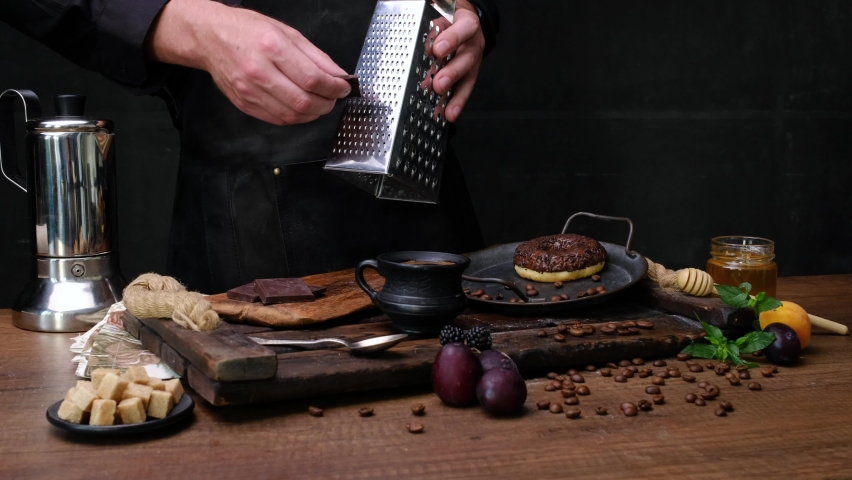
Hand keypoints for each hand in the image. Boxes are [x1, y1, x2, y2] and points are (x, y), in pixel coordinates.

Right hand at [146, 0, 351, 125]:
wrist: (210, 38)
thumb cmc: (247, 30)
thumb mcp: (286, 32)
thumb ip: (316, 56)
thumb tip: (338, 75)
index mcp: (272, 48)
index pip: (312, 79)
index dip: (334, 88)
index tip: (344, 87)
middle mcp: (259, 72)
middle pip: (304, 102)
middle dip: (327, 104)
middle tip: (333, 98)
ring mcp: (250, 91)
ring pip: (292, 116)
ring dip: (313, 114)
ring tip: (320, 103)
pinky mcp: (245, 104)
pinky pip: (277, 120)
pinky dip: (296, 117)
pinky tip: (301, 108)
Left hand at [430, 1, 485, 121]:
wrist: (463, 20)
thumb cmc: (450, 18)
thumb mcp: (442, 14)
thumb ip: (433, 25)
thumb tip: (424, 41)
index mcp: (467, 24)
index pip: (463, 29)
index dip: (452, 39)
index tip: (437, 49)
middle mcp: (472, 44)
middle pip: (466, 59)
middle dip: (452, 73)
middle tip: (439, 83)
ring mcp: (472, 62)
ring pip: (467, 78)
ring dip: (455, 95)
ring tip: (446, 109)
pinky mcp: (469, 76)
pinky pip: (464, 91)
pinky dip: (455, 104)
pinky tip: (448, 114)